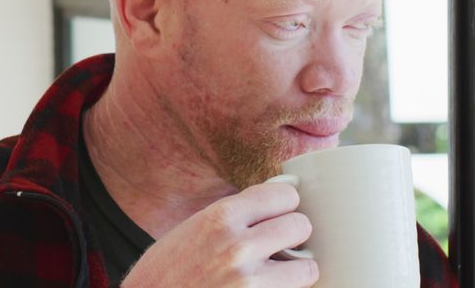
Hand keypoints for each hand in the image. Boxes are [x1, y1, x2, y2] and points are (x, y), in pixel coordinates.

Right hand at [120, 181, 316, 286]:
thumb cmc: (166, 270)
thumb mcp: (194, 227)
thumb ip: (234, 215)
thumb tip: (279, 200)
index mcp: (220, 216)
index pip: (285, 195)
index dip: (284, 204)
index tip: (278, 213)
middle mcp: (238, 246)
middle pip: (301, 225)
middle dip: (293, 235)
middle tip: (280, 244)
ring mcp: (249, 282)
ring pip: (308, 267)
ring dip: (296, 270)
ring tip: (277, 272)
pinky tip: (267, 287)